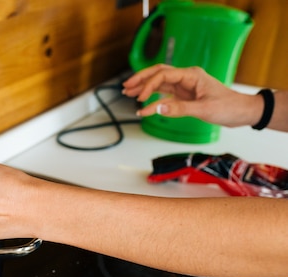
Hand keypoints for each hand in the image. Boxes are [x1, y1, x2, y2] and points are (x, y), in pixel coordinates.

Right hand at [122, 64, 260, 126]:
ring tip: (128, 92)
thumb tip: (158, 109)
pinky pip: (165, 96)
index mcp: (192, 75)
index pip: (163, 75)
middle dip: (141, 79)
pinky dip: (153, 101)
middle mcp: (186, 78)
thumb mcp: (204, 109)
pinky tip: (144, 108)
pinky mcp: (185, 96)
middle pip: (158, 73)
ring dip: (144, 87)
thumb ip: (179, 109)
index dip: (149, 85)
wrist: (242, 112)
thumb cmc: (228, 107)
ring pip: (159, 83)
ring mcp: (185, 87)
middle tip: (126, 86)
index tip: (140, 97)